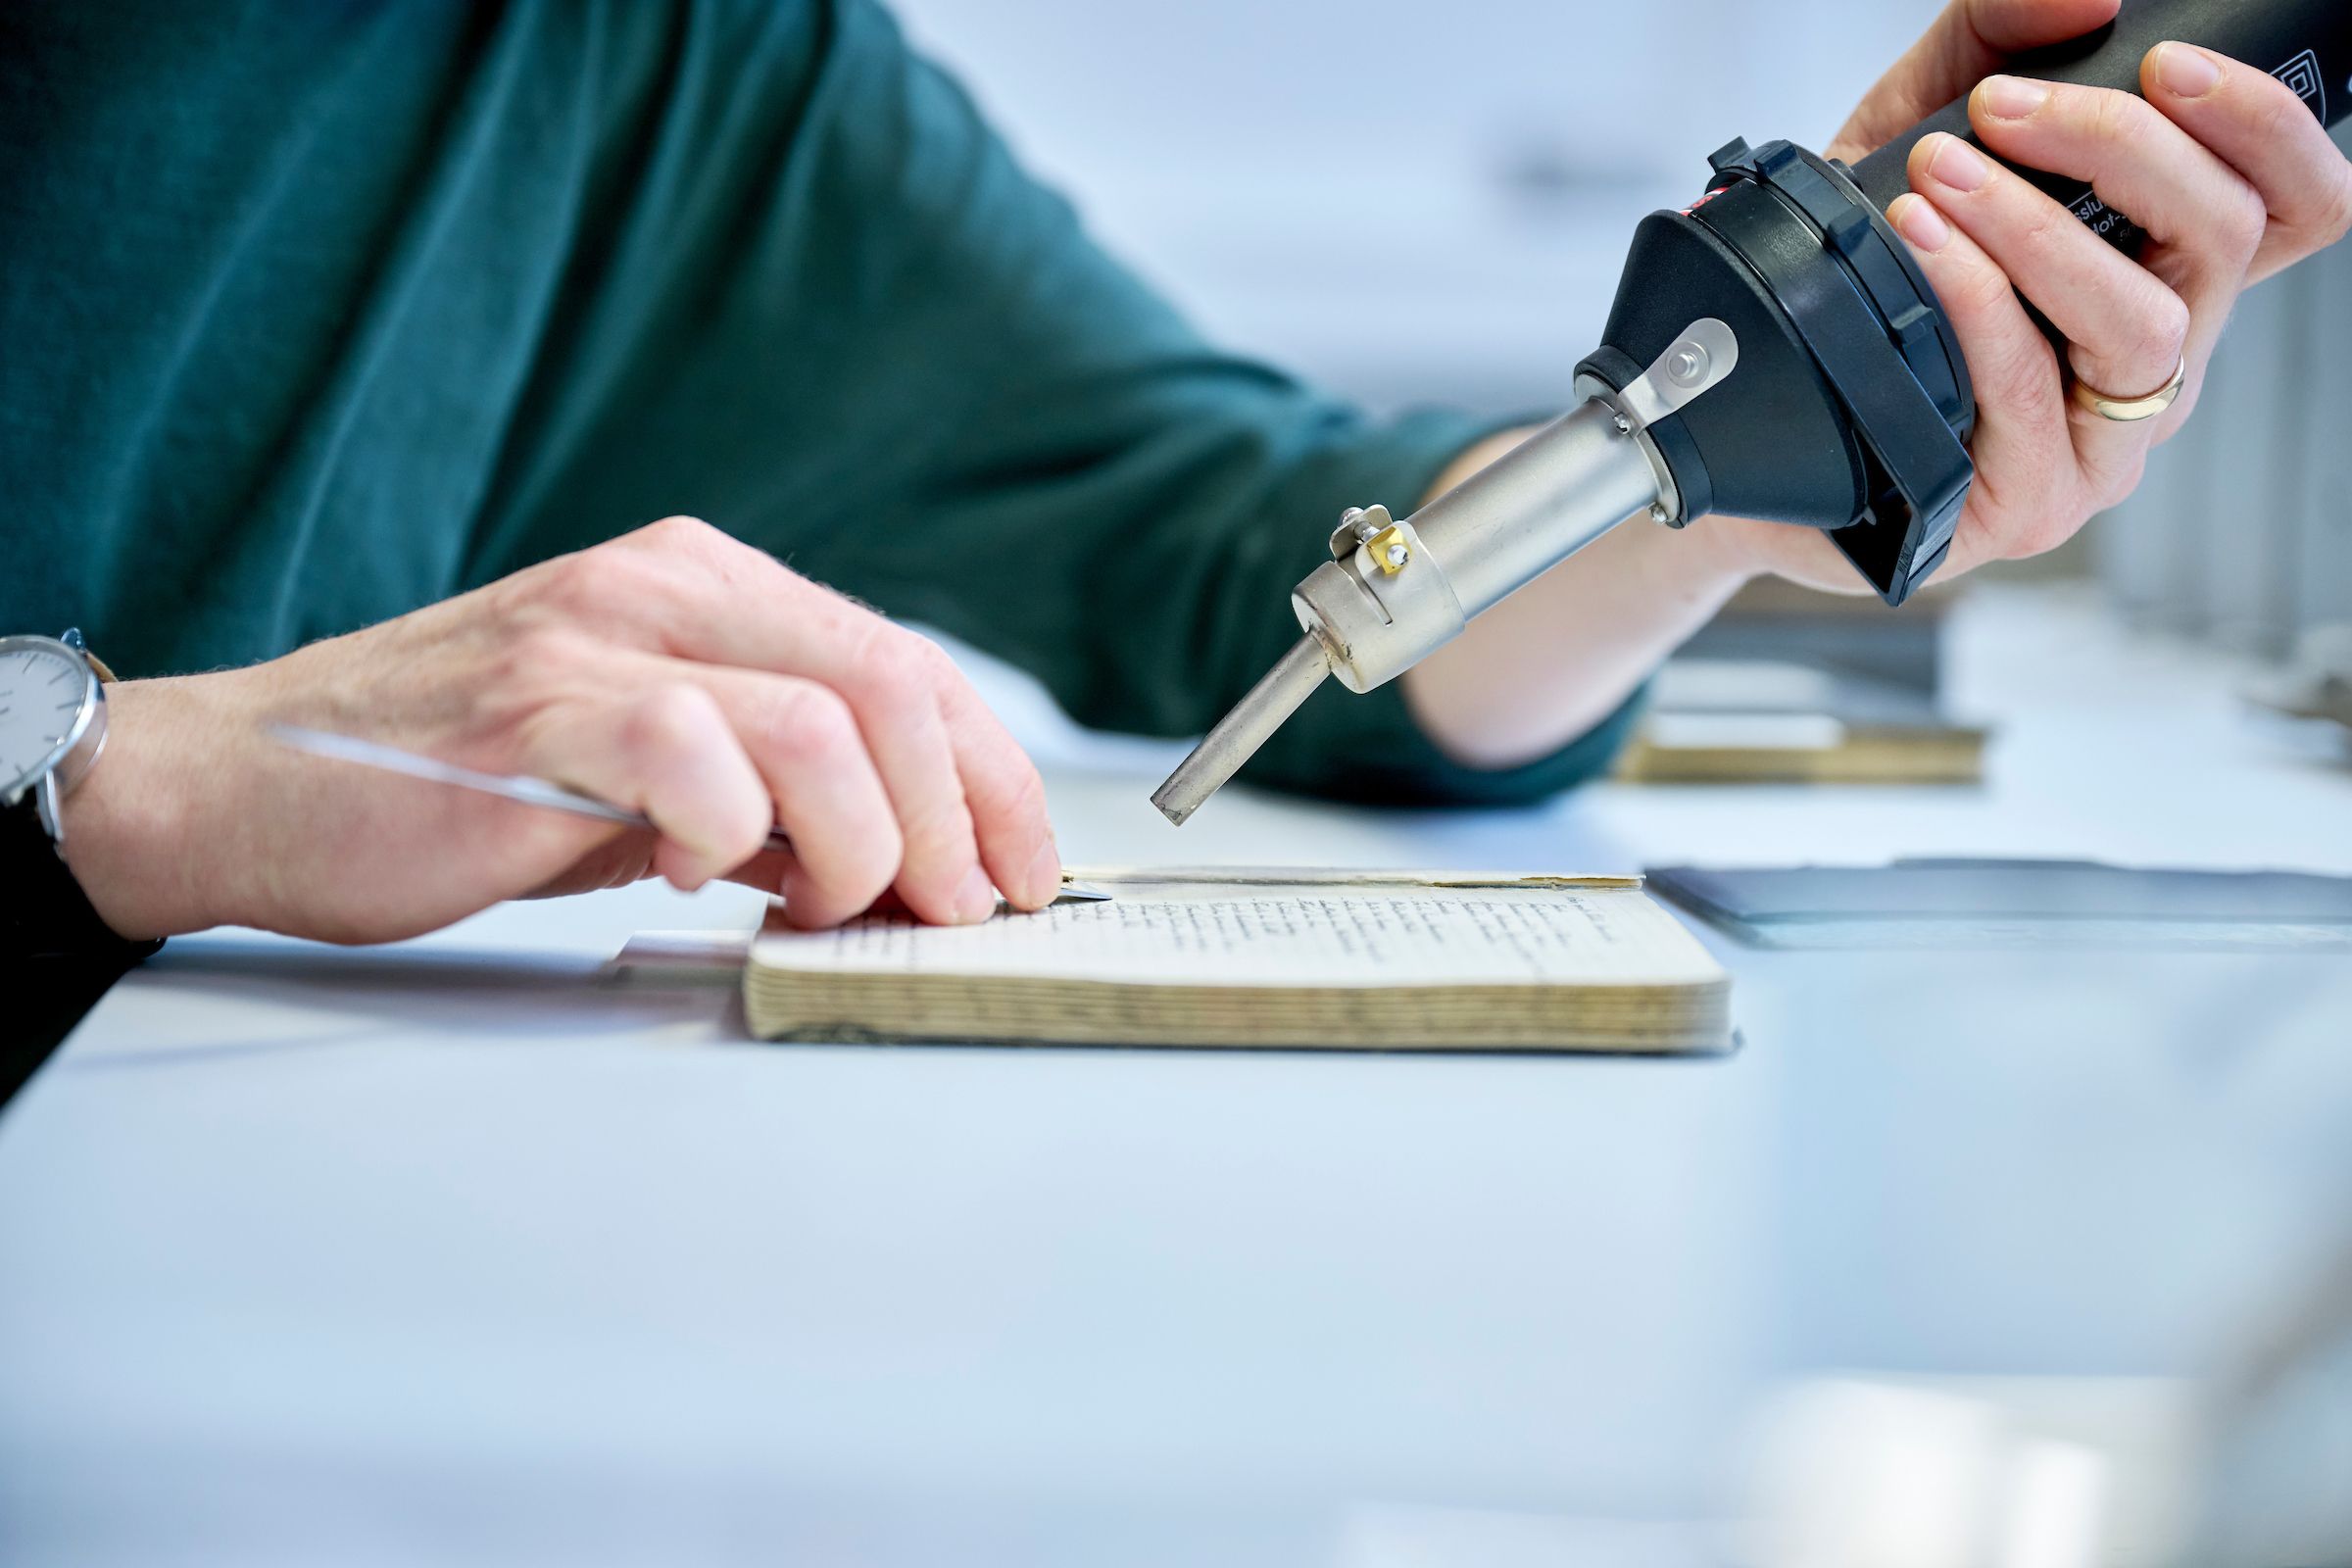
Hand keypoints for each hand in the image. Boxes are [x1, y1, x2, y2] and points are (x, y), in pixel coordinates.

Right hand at [61, 517, 1061, 943]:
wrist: (251, 784)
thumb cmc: (459, 787)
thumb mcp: (653, 780)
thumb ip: (775, 800)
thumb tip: (910, 868)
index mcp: (711, 585)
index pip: (911, 668)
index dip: (993, 782)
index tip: (1019, 874)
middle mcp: (668, 586)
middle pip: (898, 687)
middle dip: (953, 824)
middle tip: (940, 912)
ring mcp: (599, 638)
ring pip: (824, 724)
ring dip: (859, 846)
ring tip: (818, 905)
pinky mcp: (534, 710)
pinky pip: (695, 756)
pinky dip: (732, 835)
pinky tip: (697, 876)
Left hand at [1711, 0, 2351, 590]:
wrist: (1755, 413)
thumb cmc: (1861, 284)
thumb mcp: (1914, 135)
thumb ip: (1992, 48)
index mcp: (2165, 281)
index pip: (2297, 206)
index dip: (2271, 128)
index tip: (2172, 64)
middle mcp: (2155, 367)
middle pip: (2223, 243)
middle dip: (2122, 149)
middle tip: (2005, 106)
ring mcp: (2098, 447)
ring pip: (2138, 325)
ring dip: (2038, 232)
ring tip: (1940, 175)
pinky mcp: (2024, 506)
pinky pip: (2029, 395)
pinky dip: (1976, 306)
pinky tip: (1919, 251)